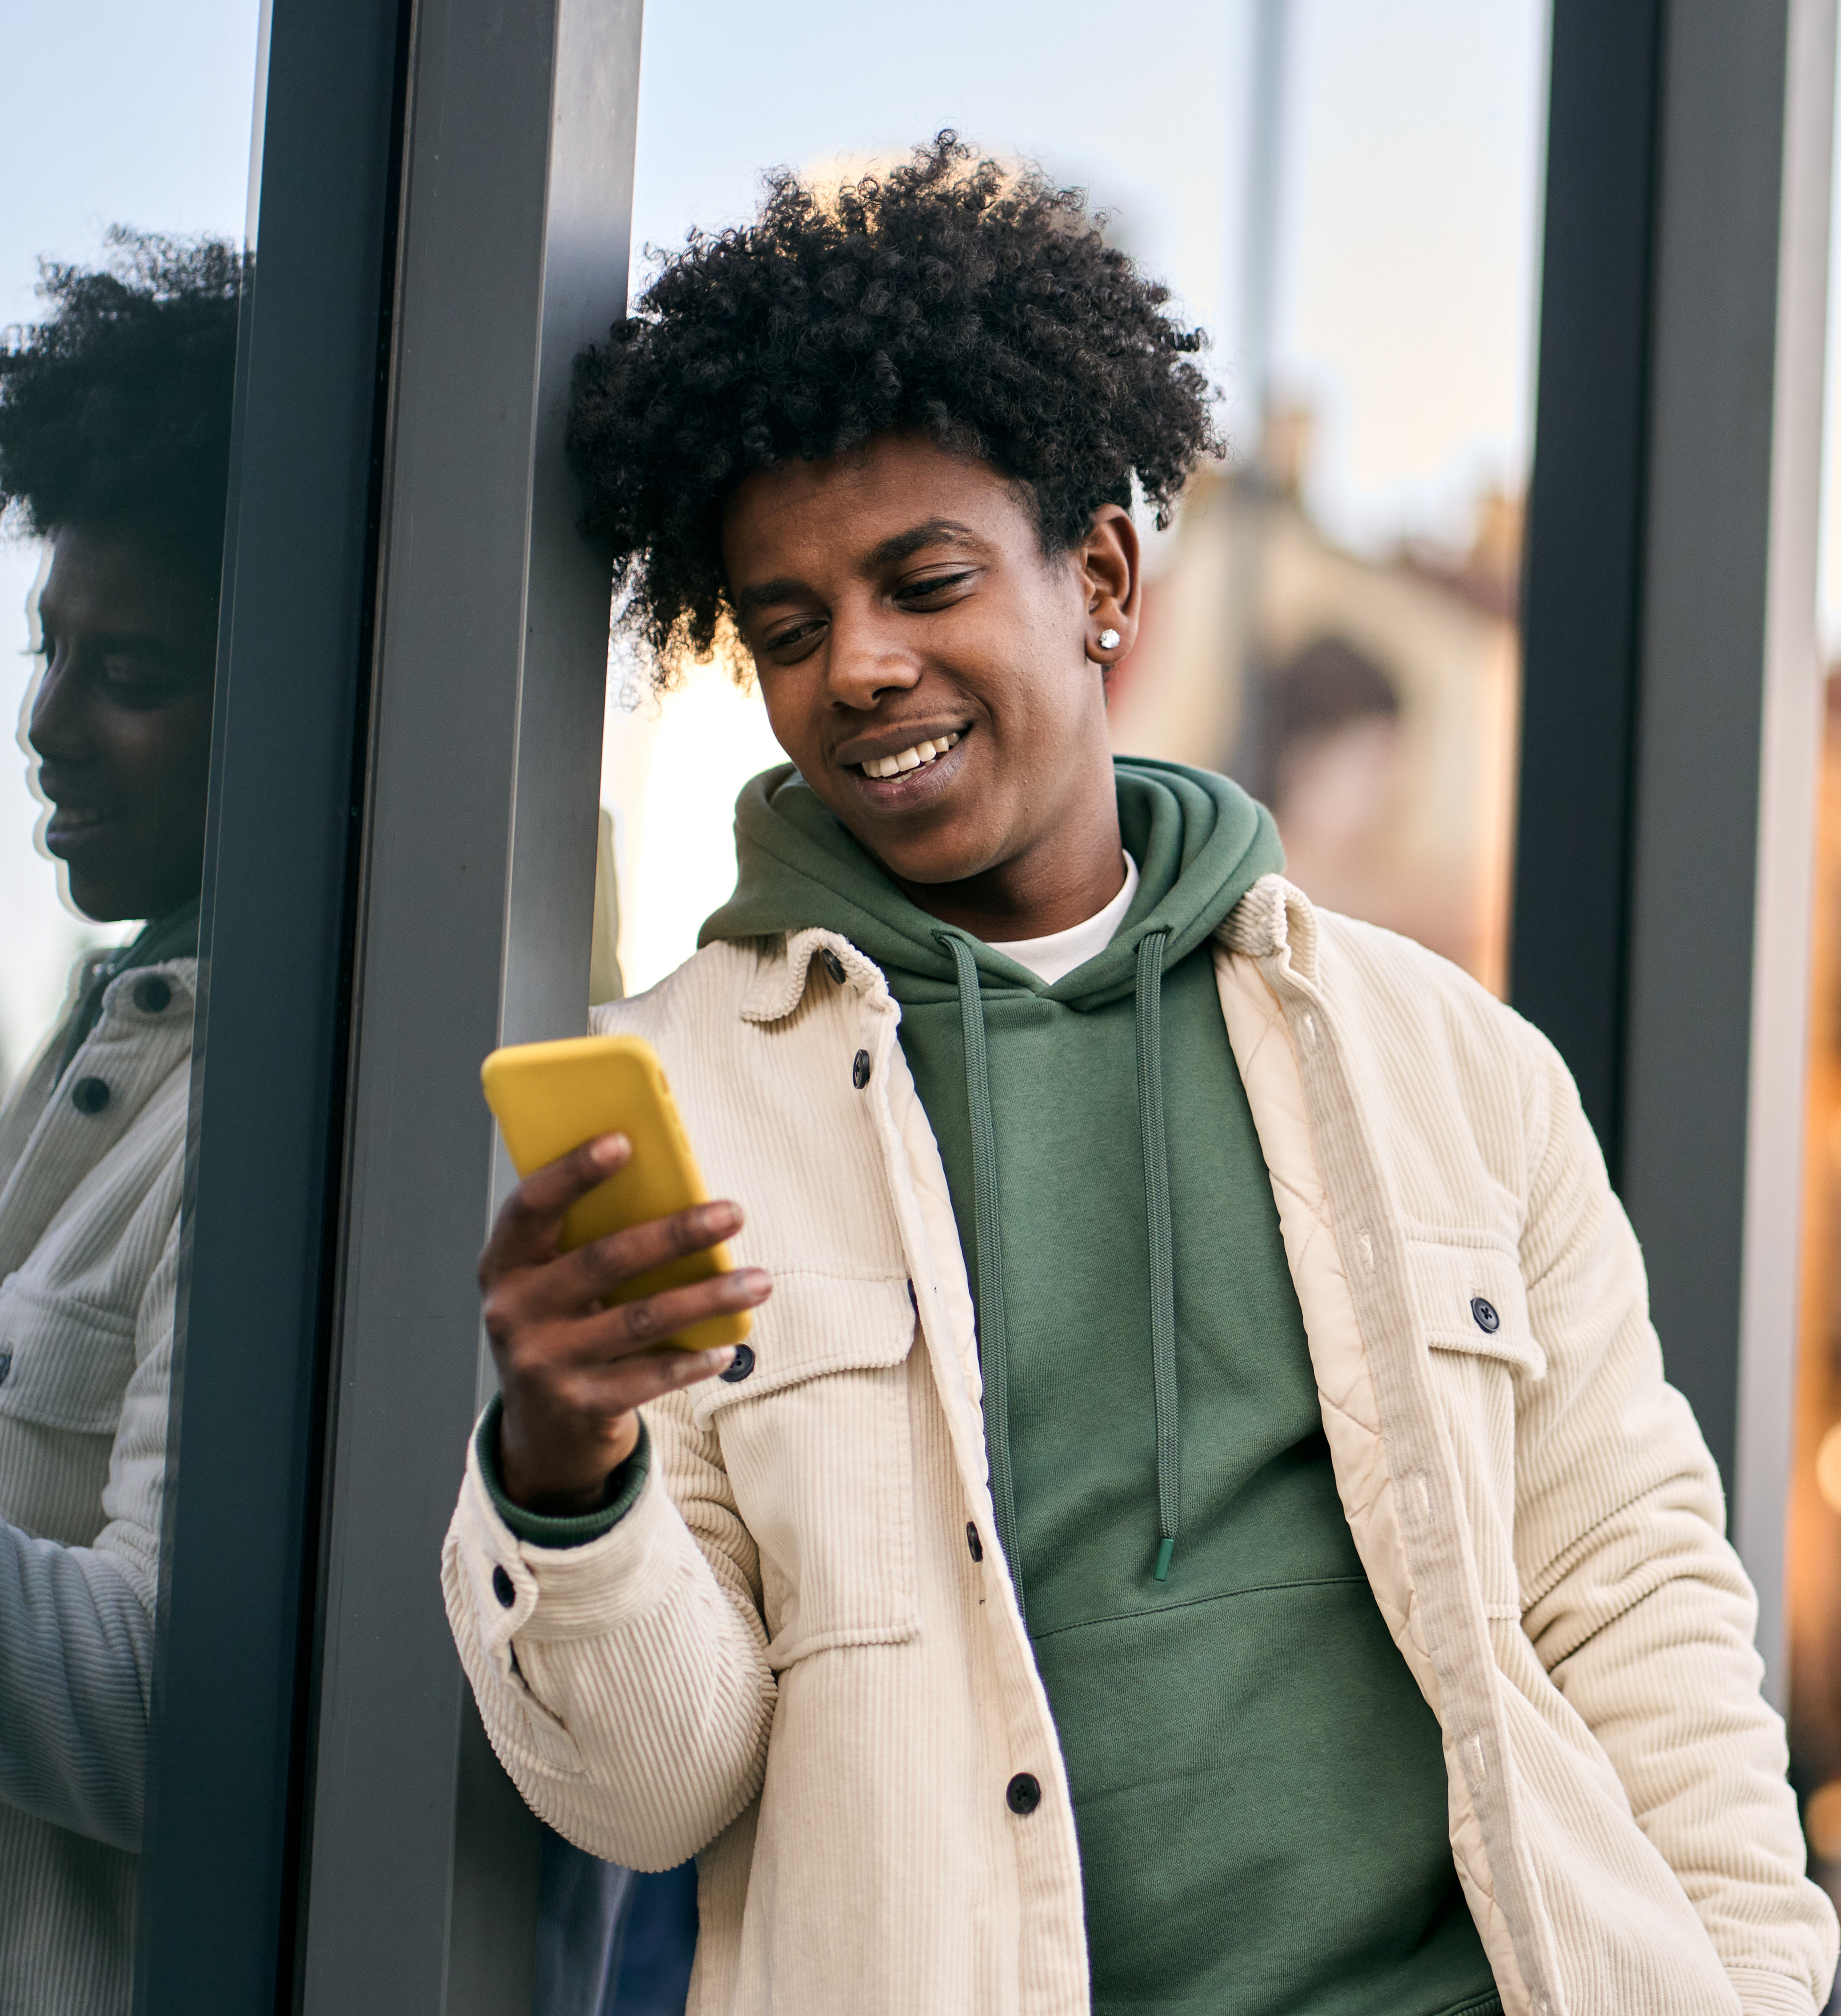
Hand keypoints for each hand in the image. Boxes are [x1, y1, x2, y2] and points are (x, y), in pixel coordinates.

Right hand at [479, 1132, 771, 1514]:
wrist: (543, 1434)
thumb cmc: (563, 1330)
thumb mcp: (554, 1285)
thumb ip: (588, 1242)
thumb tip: (674, 1191)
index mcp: (505, 1265)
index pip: (532, 1207)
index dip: (573, 1172)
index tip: (624, 1141)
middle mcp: (515, 1312)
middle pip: (604, 1260)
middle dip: (676, 1234)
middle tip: (732, 1213)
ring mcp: (544, 1363)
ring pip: (641, 1319)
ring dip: (707, 1297)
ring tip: (758, 1281)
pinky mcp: (580, 1406)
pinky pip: (650, 1377)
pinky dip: (694, 1359)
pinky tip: (728, 1346)